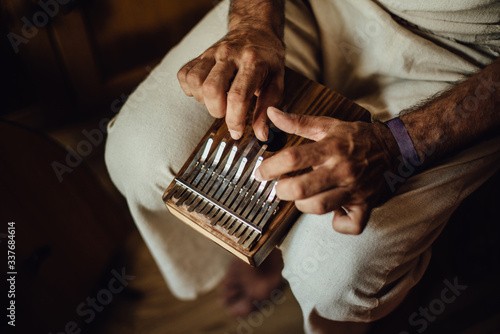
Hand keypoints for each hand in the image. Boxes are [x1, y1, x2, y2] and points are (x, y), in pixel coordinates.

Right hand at [177, 27, 284, 140]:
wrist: (255, 29)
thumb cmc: (267, 59)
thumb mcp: (276, 82)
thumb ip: (267, 109)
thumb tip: (261, 135)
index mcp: (252, 62)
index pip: (237, 96)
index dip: (234, 120)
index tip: (237, 132)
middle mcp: (229, 54)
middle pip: (211, 89)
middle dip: (217, 111)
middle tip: (227, 112)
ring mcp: (211, 53)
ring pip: (194, 81)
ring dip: (202, 100)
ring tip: (216, 100)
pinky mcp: (199, 54)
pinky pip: (184, 75)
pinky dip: (190, 89)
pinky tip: (204, 91)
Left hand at [255, 107, 399, 233]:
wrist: (392, 147)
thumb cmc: (355, 137)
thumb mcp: (327, 125)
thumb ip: (297, 122)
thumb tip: (271, 113)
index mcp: (331, 147)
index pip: (293, 158)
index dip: (270, 167)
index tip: (260, 172)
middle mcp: (342, 169)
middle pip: (302, 188)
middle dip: (282, 190)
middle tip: (279, 187)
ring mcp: (354, 189)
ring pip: (319, 207)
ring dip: (303, 205)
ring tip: (301, 196)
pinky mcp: (365, 204)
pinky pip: (350, 224)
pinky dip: (338, 224)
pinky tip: (331, 213)